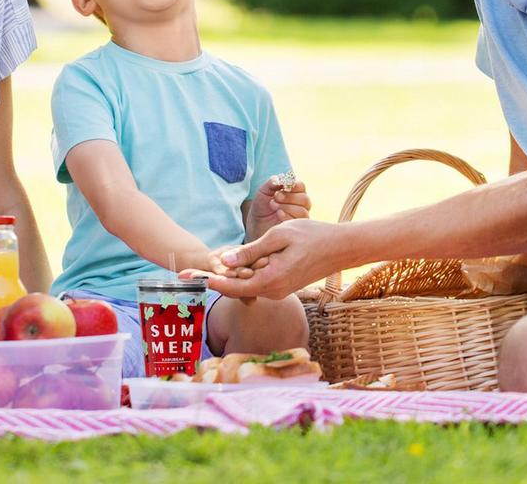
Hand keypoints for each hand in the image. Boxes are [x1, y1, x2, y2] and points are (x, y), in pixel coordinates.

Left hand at [182, 219, 337, 298]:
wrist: (342, 248)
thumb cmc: (311, 236)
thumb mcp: (278, 237)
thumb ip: (251, 251)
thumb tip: (224, 261)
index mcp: (269, 280)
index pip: (230, 285)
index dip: (205, 280)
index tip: (184, 276)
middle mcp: (272, 290)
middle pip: (235, 287)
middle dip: (212, 278)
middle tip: (185, 272)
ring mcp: (278, 290)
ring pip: (246, 282)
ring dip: (230, 274)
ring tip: (208, 264)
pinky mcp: (283, 284)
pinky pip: (257, 280)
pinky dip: (245, 271)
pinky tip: (237, 261)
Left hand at [245, 176, 310, 240]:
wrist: (256, 224)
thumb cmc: (262, 206)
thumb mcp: (264, 191)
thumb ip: (272, 183)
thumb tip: (280, 178)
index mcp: (294, 193)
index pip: (301, 186)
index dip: (294, 185)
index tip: (283, 186)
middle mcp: (300, 205)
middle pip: (305, 199)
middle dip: (290, 197)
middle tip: (276, 196)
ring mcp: (299, 218)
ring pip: (302, 211)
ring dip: (287, 207)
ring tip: (273, 205)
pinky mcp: (296, 229)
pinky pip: (297, 223)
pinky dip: (287, 216)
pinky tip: (278, 214)